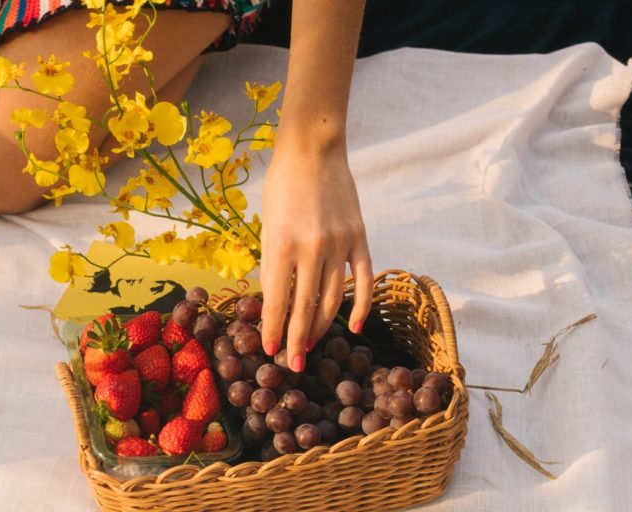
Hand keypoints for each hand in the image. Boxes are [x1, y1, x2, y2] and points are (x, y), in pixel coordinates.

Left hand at [259, 141, 372, 371]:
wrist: (313, 150)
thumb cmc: (281, 186)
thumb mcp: (268, 226)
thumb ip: (273, 264)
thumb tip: (276, 302)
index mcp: (281, 245)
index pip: (278, 301)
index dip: (274, 329)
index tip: (271, 351)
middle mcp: (311, 248)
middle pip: (306, 307)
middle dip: (298, 340)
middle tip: (294, 363)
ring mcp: (339, 244)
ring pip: (333, 299)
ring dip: (322, 327)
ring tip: (313, 346)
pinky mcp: (359, 238)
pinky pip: (363, 280)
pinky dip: (360, 306)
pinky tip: (352, 327)